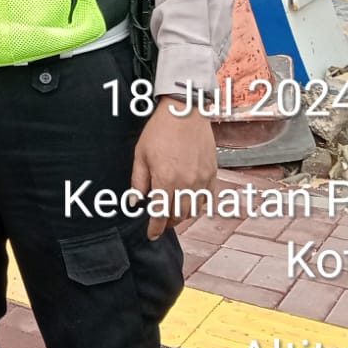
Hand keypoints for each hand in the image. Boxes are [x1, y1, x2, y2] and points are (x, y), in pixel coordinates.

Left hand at [131, 97, 216, 239]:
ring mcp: (202, 180)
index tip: (151, 235)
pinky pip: (207, 199)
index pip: (160, 214)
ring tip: (173, 212)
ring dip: (182, 215)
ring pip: (193, 210)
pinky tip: (189, 201)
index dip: (155, 228)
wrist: (185, 112)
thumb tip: (135, 202)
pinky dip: (198, 205)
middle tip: (160, 222)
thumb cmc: (159, 131)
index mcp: (165, 180)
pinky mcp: (212, 173)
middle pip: (178, 215)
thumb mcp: (141, 155)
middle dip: (167, 222)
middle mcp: (186, 184)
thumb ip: (138, 181)